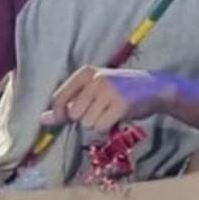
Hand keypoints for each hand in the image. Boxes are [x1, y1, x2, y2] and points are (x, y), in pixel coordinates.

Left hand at [48, 66, 172, 135]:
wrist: (155, 88)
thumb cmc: (121, 90)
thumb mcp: (92, 91)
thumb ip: (68, 104)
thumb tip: (43, 119)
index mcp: (85, 72)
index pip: (59, 98)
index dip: (60, 114)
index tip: (67, 118)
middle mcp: (95, 79)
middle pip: (74, 115)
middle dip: (85, 118)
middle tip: (101, 110)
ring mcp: (109, 91)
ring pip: (87, 123)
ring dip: (98, 123)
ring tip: (112, 111)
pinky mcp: (121, 104)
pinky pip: (101, 127)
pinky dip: (108, 127)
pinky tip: (119, 116)